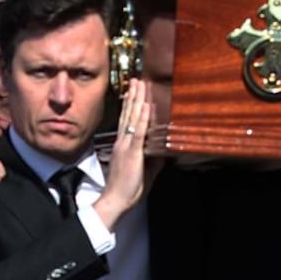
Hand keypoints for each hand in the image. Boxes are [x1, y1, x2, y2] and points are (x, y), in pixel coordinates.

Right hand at [94, 79, 152, 229]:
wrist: (116, 199)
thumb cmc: (128, 189)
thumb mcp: (146, 171)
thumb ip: (154, 160)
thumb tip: (164, 151)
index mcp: (124, 145)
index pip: (127, 121)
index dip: (131, 105)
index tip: (134, 91)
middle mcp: (123, 142)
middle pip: (128, 114)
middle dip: (133, 96)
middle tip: (137, 80)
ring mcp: (127, 145)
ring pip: (132, 118)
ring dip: (137, 100)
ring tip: (139, 84)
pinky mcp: (132, 153)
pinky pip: (139, 132)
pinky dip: (142, 118)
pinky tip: (145, 105)